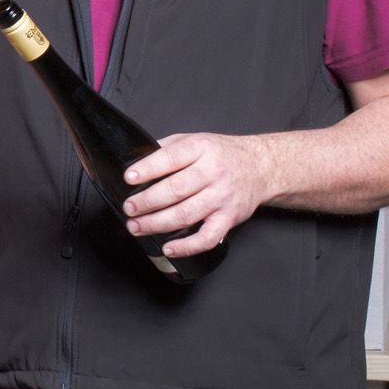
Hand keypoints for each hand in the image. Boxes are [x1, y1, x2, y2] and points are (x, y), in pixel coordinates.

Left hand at [121, 132, 272, 255]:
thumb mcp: (194, 140)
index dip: (148, 169)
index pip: (171, 158)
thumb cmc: (222, 154)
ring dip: (157, 223)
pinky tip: (168, 248)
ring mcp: (221, 197)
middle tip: (129, 208)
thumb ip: (167, 149)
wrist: (260, 167)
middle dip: (147, 201)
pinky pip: (208, 237)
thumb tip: (136, 162)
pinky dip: (187, 246)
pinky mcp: (229, 218)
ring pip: (186, 214)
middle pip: (175, 189)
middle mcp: (212, 173)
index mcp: (200, 149)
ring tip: (137, 226)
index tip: (129, 178)